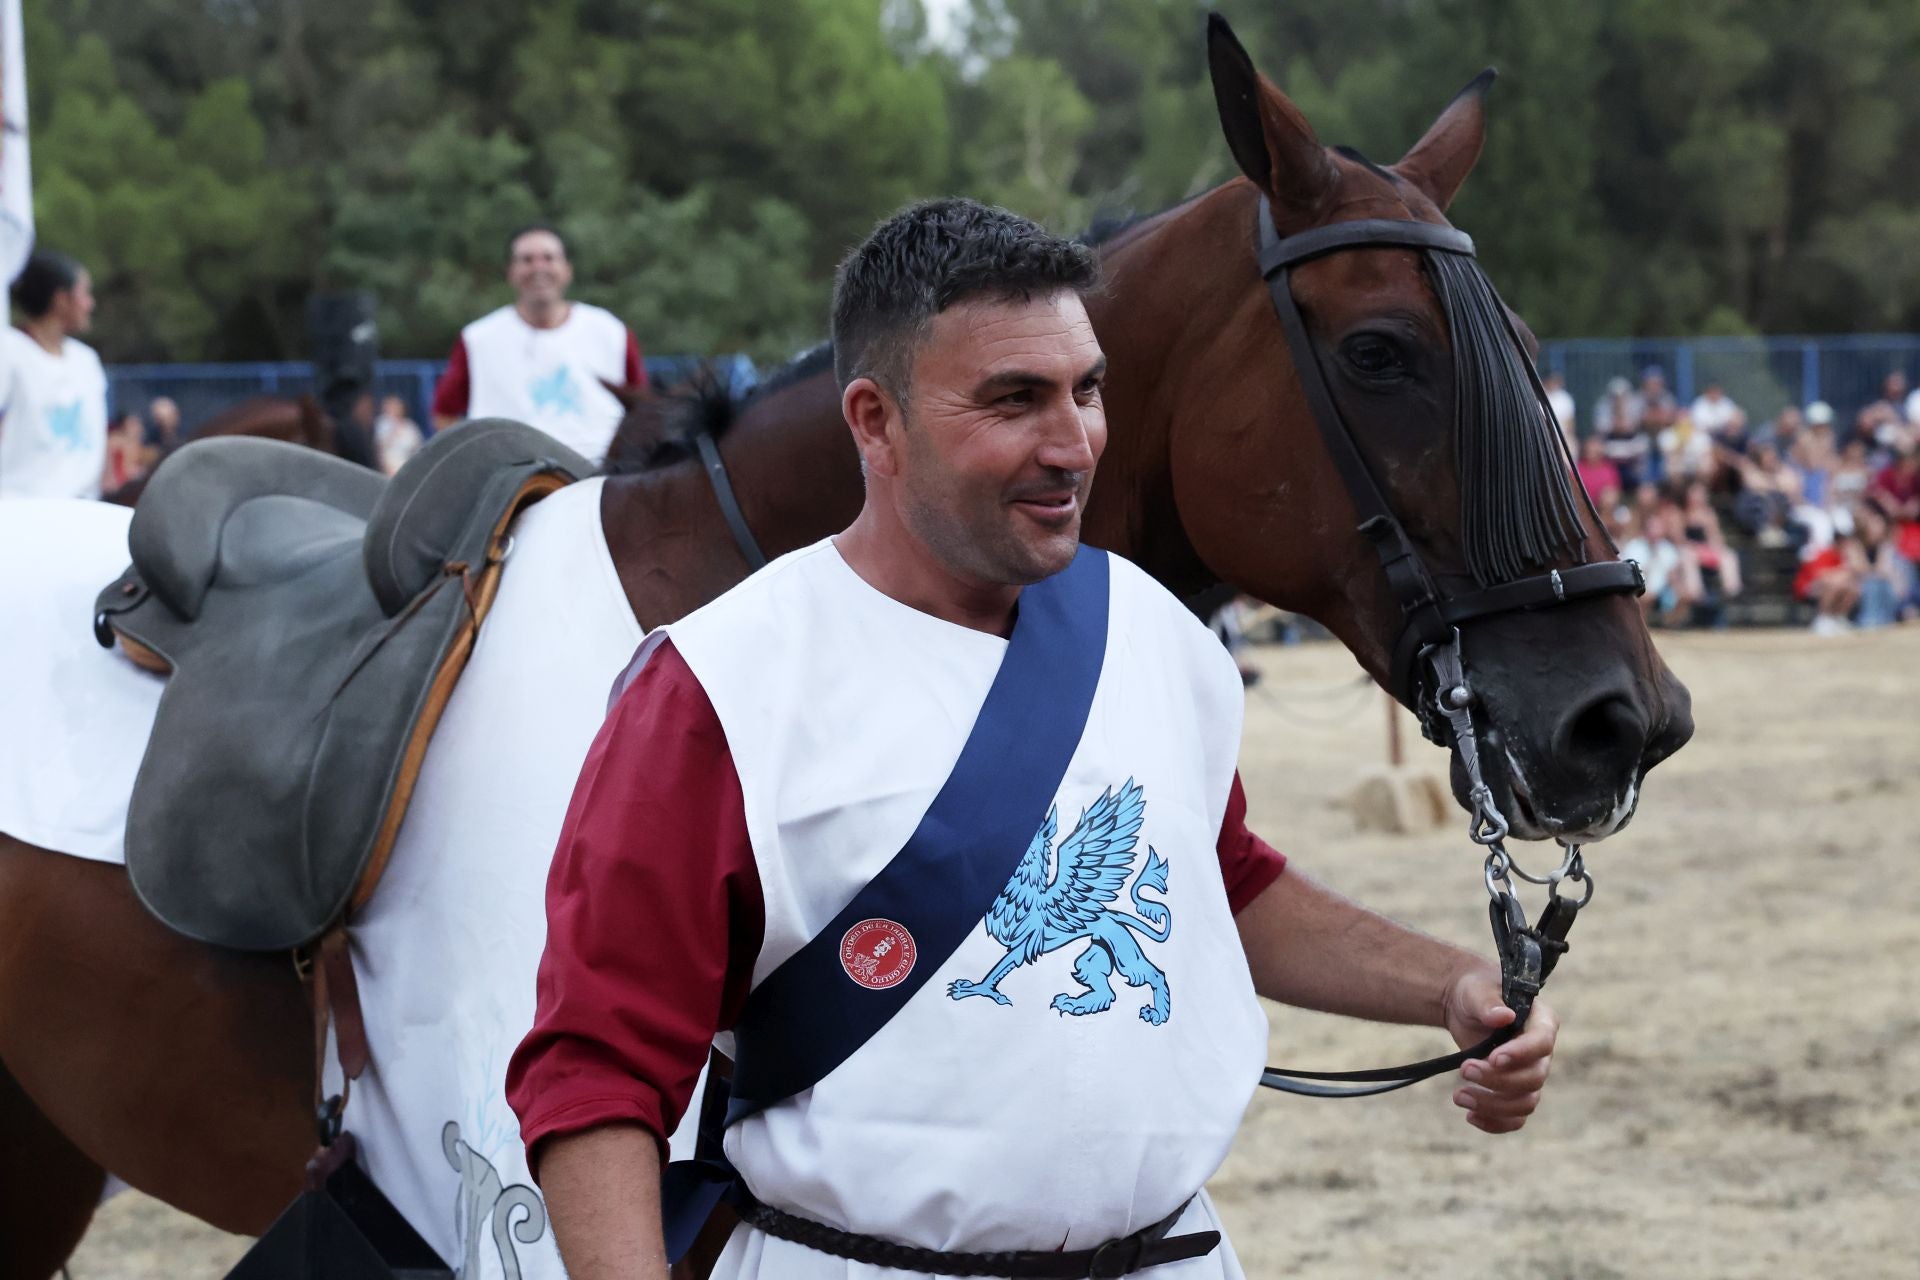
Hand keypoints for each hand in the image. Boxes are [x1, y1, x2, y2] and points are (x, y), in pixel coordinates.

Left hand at [1440, 962, 1556, 1134]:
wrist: (1464, 1005)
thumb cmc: (1474, 992)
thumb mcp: (1476, 990)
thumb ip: (1488, 1002)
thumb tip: (1503, 1017)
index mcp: (1541, 1021)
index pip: (1541, 1043)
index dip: (1521, 1054)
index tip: (1493, 1058)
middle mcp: (1542, 1052)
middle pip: (1533, 1078)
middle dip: (1498, 1080)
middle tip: (1464, 1069)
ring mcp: (1530, 1074)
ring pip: (1525, 1102)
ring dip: (1493, 1105)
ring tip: (1458, 1096)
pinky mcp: (1516, 1091)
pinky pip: (1516, 1117)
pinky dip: (1497, 1123)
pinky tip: (1471, 1117)